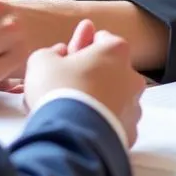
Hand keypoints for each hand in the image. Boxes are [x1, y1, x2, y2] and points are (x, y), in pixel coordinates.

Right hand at [24, 20, 145, 146]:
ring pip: (116, 97)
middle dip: (93, 72)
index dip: (83, 45)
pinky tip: (84, 125)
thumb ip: (53, 52)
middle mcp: (132, 76)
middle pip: (111, 69)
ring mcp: (134, 107)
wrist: (71, 136)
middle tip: (69, 81)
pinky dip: (103, 121)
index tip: (69, 54)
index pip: (102, 39)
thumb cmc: (58, 89)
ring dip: (99, 98)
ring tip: (75, 108)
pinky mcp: (131, 133)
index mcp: (115, 51)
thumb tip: (60, 54)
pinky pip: (116, 122)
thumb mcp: (42, 60)